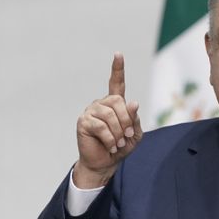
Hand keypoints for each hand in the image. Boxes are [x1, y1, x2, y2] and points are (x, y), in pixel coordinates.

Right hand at [73, 53, 142, 188]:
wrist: (105, 163)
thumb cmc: (120, 147)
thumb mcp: (134, 134)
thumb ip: (134, 119)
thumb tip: (133, 103)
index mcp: (115, 104)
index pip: (116, 83)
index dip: (117, 69)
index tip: (118, 54)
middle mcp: (102, 104)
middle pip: (118, 102)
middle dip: (126, 121)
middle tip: (126, 136)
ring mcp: (91, 111)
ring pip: (110, 115)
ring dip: (118, 133)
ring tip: (117, 143)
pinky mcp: (83, 122)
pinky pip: (100, 126)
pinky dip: (109, 138)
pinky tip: (109, 145)